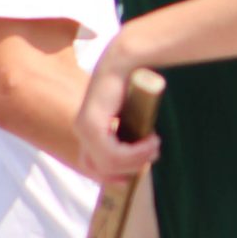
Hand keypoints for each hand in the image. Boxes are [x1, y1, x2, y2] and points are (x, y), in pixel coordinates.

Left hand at [75, 39, 161, 184]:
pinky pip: (113, 153)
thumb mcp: (131, 115)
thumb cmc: (134, 84)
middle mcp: (82, 130)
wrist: (128, 61)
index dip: (113, 176)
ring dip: (136, 160)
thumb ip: (130, 134)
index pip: (93, 167)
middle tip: (152, 155)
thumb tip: (147, 157)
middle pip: (100, 170)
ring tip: (155, 145)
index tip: (135, 175)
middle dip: (128, 170)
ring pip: (108, 164)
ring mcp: (85, 128)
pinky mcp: (93, 125)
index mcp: (89, 129)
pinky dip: (135, 152)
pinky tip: (151, 140)